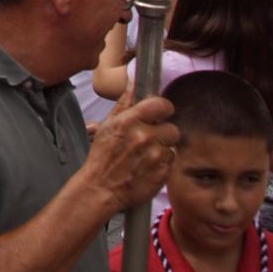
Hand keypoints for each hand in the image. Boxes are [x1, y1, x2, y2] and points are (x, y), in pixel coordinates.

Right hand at [80, 95, 177, 213]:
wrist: (101, 189)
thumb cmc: (102, 156)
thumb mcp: (108, 125)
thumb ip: (125, 103)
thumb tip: (134, 82)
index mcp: (129, 121)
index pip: (162, 105)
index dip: (163, 109)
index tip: (160, 113)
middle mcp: (144, 137)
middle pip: (171, 128)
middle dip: (162, 133)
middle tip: (149, 140)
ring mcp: (155, 156)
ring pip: (172, 146)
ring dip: (162, 149)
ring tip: (146, 155)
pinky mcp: (163, 173)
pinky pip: (171, 161)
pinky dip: (162, 164)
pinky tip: (148, 166)